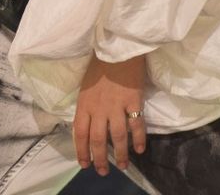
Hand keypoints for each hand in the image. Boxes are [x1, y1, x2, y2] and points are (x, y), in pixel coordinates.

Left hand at [73, 53, 146, 175]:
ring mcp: (116, 105)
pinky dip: (138, 139)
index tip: (84, 164)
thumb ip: (88, 106)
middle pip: (98, 140)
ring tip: (124, 166)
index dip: (81, 151)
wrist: (117, 48)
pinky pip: (136, 125)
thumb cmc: (100, 65)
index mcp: (84, 104)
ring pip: (117, 137)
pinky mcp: (133, 101)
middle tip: (103, 171)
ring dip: (121, 154)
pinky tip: (140, 149)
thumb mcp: (86, 86)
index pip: (79, 133)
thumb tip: (89, 126)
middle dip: (100, 159)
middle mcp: (98, 108)